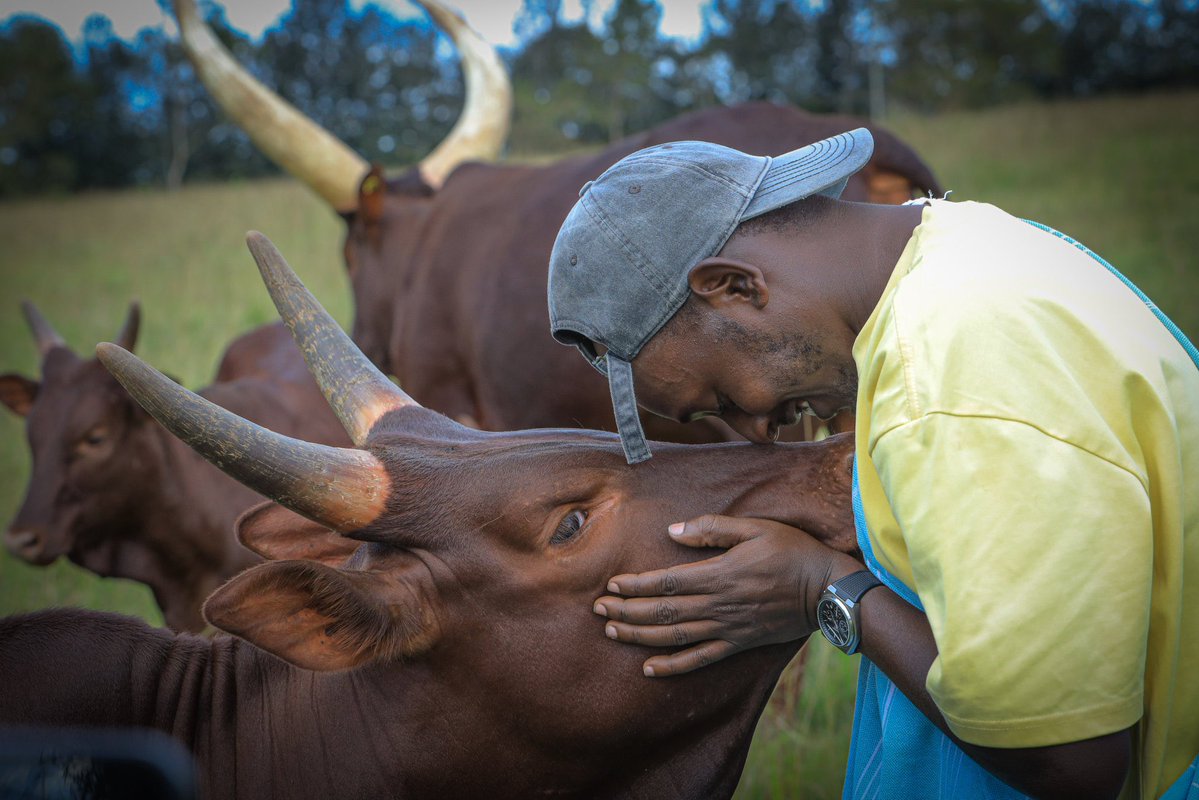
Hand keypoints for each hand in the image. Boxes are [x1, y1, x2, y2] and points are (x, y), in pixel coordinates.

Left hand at [594, 514, 859, 676]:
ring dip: (640, 635)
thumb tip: (673, 531)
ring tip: (612, 631)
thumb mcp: (754, 528)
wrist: (826, 588)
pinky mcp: (738, 643)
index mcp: (718, 574)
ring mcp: (727, 628)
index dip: (636, 585)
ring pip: (674, 636)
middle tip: (598, 609)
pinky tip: (650, 668)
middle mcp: (718, 605)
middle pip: (662, 611)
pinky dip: (673, 666)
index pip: (666, 582)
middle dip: (626, 611)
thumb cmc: (791, 551)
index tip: (612, 584)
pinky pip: (700, 659)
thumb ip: (712, 530)